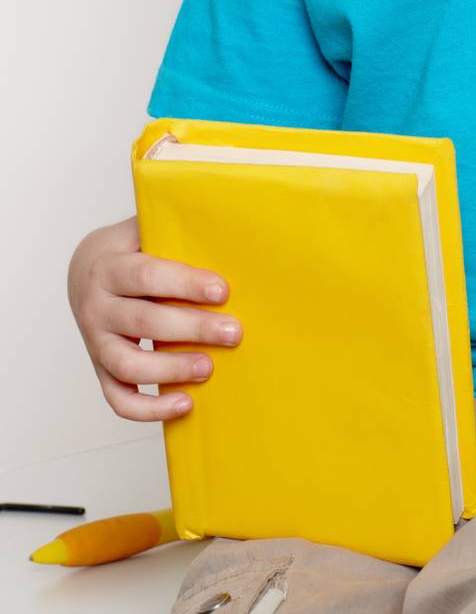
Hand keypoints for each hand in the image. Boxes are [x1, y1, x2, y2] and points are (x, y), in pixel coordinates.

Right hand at [67, 214, 242, 421]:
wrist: (84, 271)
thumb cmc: (129, 249)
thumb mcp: (142, 230)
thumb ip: (173, 231)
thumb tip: (227, 226)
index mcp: (108, 266)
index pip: (147, 276)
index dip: (185, 284)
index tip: (223, 290)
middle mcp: (96, 306)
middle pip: (144, 321)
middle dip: (192, 328)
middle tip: (232, 332)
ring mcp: (96, 342)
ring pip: (128, 365)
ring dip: (171, 370)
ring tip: (208, 368)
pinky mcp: (100, 369)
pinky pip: (119, 398)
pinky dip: (150, 409)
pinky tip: (185, 404)